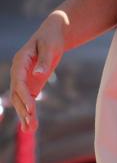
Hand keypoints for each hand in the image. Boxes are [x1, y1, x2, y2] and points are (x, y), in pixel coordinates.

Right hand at [9, 13, 66, 130]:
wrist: (53, 32)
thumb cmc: (51, 37)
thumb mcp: (50, 46)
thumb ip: (44, 60)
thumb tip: (38, 75)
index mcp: (20, 61)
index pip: (19, 82)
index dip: (24, 97)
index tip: (32, 110)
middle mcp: (18, 72)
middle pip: (17, 94)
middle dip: (23, 110)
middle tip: (31, 126)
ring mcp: (24, 78)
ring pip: (21, 100)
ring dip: (25, 115)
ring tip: (31, 130)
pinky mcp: (31, 83)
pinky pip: (28, 99)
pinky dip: (29, 111)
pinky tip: (32, 125)